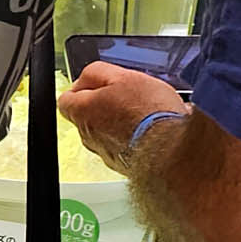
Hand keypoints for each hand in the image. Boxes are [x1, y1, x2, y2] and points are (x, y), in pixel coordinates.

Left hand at [58, 63, 185, 168]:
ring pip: (112, 132)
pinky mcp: (128, 167)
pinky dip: (142, 139)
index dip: (82, 89)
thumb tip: (85, 79)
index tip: (98, 85)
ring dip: (128, 122)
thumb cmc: (149, 115)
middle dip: (108, 105)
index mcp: (83, 112)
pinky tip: (160, 131)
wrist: (173, 153)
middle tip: (130, 97)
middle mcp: (90, 137)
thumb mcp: (122, 77)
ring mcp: (109, 154)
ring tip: (151, 115)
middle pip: (90, 116)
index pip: (67, 100)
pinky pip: (131, 147)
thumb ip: (96, 74)